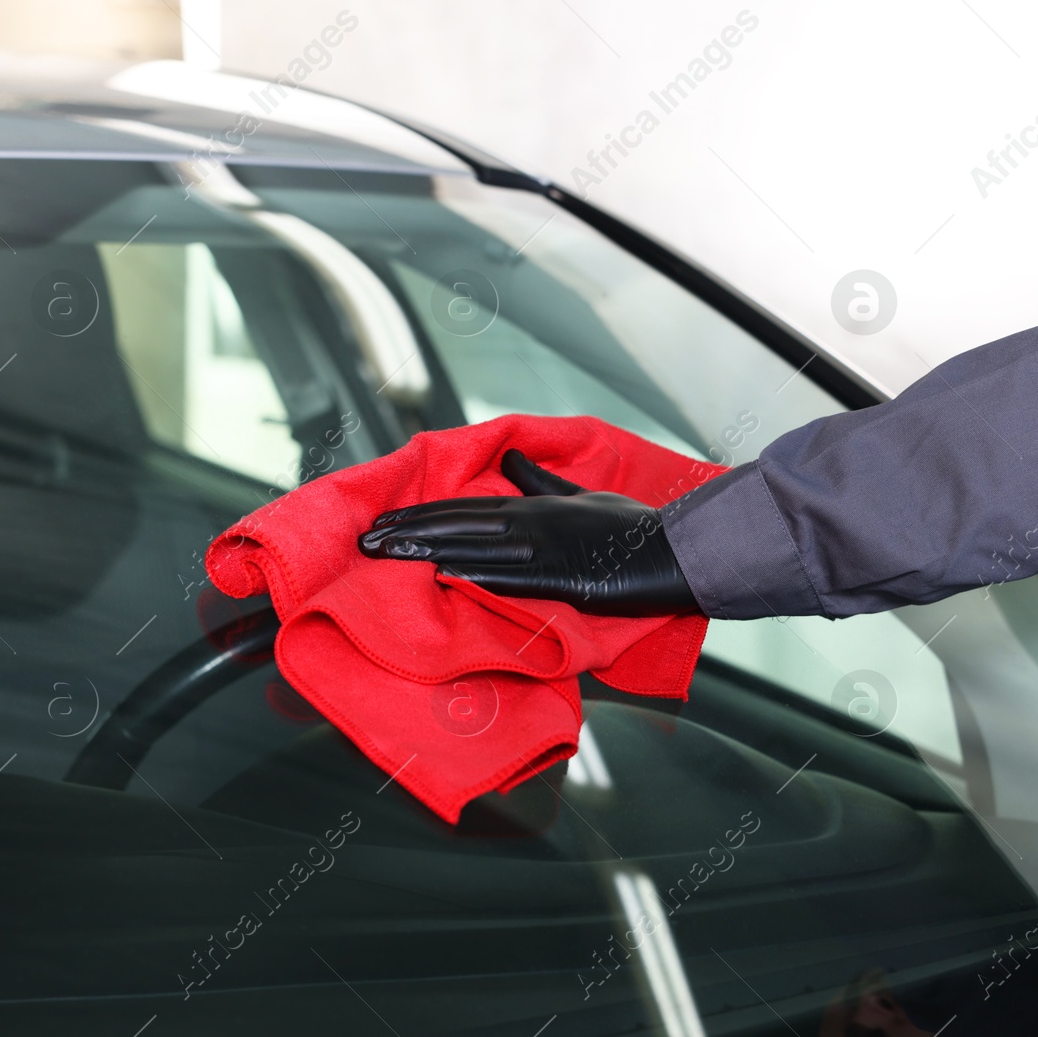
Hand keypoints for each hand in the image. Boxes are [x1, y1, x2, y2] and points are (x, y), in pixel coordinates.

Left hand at [358, 449, 699, 616]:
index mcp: (531, 508)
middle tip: (364, 541)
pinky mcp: (562, 578)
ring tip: (385, 555)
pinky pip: (510, 576)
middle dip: (407, 532)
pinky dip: (474, 574)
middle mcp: (530, 524)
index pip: (463, 509)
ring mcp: (544, 551)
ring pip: (473, 547)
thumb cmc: (629, 527)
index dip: (420, 515)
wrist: (673, 549)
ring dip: (425, 550)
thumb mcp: (580, 497)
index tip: (383, 523)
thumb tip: (509, 459)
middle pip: (457, 526)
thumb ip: (540, 483)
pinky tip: (443, 574)